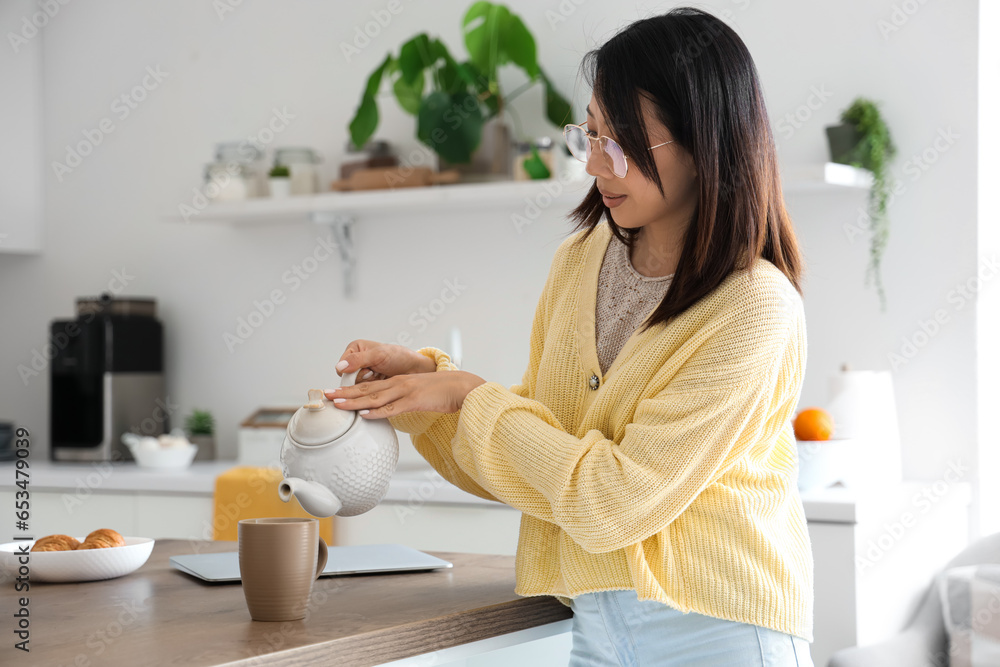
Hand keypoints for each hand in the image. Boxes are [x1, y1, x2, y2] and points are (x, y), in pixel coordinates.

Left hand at [324, 370, 486, 418]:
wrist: (461, 386)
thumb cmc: (441, 393)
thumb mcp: (417, 395)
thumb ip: (402, 402)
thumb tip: (388, 412)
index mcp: (397, 382)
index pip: (369, 385)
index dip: (350, 389)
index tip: (334, 393)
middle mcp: (397, 384)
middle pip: (366, 389)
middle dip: (344, 392)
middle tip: (326, 395)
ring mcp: (405, 391)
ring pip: (374, 397)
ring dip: (354, 401)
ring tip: (338, 403)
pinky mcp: (414, 400)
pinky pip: (392, 407)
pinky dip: (376, 411)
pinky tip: (364, 414)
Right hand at [334, 339, 435, 383]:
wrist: (414, 369)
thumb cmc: (399, 356)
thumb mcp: (378, 355)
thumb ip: (359, 360)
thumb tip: (341, 366)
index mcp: (355, 348)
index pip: (342, 366)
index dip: (352, 372)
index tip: (366, 369)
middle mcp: (356, 360)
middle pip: (347, 377)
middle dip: (361, 378)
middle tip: (374, 373)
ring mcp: (362, 372)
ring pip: (355, 385)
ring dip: (368, 383)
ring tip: (378, 375)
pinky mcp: (369, 383)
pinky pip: (363, 391)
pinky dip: (372, 388)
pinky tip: (380, 381)